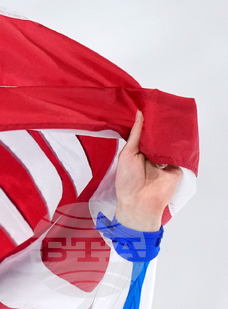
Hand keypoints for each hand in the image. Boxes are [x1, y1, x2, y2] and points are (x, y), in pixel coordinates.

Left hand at [113, 110, 182, 231]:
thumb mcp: (127, 154)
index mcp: (136, 152)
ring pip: (169, 142)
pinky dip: (180, 144)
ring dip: (169, 133)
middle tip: (163, 108)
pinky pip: (179, 152)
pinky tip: (180, 131)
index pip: (143, 133)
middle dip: (159, 125)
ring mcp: (164, 160)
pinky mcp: (176, 166)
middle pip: (157, 136)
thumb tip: (139, 114)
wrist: (140, 202)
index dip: (146, 122)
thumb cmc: (127, 180)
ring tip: (171, 116)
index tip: (149, 106)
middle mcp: (150, 155)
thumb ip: (135, 135)